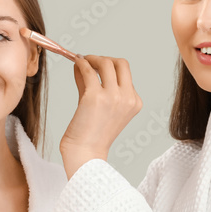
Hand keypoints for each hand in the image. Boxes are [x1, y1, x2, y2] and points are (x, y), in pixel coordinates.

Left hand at [60, 55, 142, 178]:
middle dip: (104, 58)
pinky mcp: (95, 97)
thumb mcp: (101, 107)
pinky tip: (75, 64)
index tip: (96, 66)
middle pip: (121, 63)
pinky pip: (88, 70)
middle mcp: (127, 98)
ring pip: (106, 62)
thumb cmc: (91, 134)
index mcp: (134, 102)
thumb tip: (84, 63)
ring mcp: (113, 97)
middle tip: (89, 60)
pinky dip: (81, 63)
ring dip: (91, 58)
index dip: (109, 67)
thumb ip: (95, 85)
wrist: (85, 153)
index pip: (126, 74)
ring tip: (81, 61)